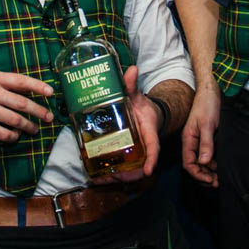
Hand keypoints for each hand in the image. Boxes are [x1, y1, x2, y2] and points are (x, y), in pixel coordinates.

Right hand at [0, 71, 54, 142]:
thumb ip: (6, 83)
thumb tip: (30, 90)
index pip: (21, 81)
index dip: (38, 86)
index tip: (51, 93)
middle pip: (22, 103)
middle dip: (39, 111)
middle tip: (49, 117)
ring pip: (14, 120)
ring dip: (28, 126)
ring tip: (35, 129)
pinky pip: (1, 133)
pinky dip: (12, 136)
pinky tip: (16, 135)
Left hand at [92, 65, 158, 183]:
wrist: (147, 114)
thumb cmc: (143, 107)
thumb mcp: (137, 96)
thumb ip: (132, 85)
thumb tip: (132, 69)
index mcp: (149, 132)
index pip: (154, 147)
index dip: (152, 159)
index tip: (149, 170)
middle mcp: (144, 146)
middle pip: (140, 166)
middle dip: (128, 174)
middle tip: (112, 177)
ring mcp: (136, 153)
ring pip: (130, 171)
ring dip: (115, 178)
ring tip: (98, 179)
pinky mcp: (127, 155)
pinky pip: (121, 168)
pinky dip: (110, 175)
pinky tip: (95, 176)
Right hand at [181, 83, 219, 186]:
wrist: (212, 91)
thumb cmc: (207, 105)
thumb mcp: (207, 124)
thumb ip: (205, 143)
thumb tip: (204, 162)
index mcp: (188, 139)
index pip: (188, 163)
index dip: (198, 174)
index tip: (211, 179)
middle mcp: (192, 142)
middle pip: (194, 165)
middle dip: (204, 176)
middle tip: (217, 182)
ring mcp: (199, 140)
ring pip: (201, 161)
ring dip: (209, 171)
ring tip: (220, 177)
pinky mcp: (207, 138)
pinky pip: (207, 154)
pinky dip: (213, 163)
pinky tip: (221, 166)